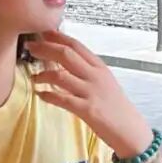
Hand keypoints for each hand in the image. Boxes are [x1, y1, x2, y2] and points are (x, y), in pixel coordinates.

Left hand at [25, 31, 153, 159]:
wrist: (130, 130)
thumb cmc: (116, 107)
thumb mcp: (105, 82)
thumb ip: (88, 70)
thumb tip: (67, 61)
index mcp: (100, 67)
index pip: (77, 46)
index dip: (58, 37)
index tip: (43, 32)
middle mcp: (95, 76)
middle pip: (66, 55)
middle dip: (45, 48)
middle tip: (31, 47)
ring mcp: (91, 92)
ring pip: (61, 75)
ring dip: (43, 74)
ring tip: (34, 76)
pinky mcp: (87, 109)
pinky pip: (62, 99)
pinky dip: (48, 95)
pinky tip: (40, 94)